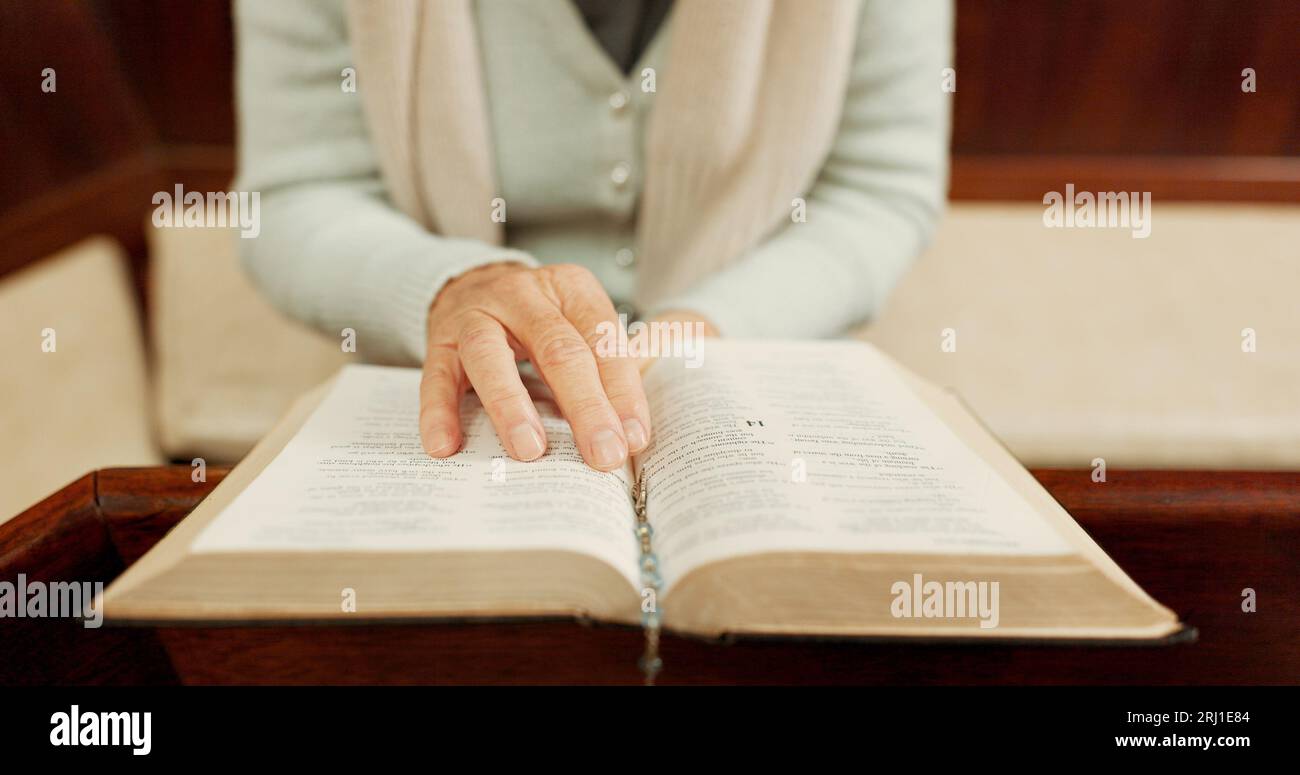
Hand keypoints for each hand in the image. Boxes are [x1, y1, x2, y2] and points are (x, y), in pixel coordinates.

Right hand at [419, 262, 650, 470]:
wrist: (471, 284)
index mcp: (570, 288)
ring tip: (529, 451)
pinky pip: (436, 378)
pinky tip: (446, 445)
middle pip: (557, 350)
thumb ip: (604, 368)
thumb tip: (628, 433)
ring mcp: (475, 315)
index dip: (621, 390)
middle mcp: (523, 296)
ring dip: (511, 407)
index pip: (602, 339)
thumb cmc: (539, 318)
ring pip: (490, 357)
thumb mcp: (578, 324)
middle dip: (584, 407)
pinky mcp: (438, 341)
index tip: (632, 438)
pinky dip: (439, 413)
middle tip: (602, 454)